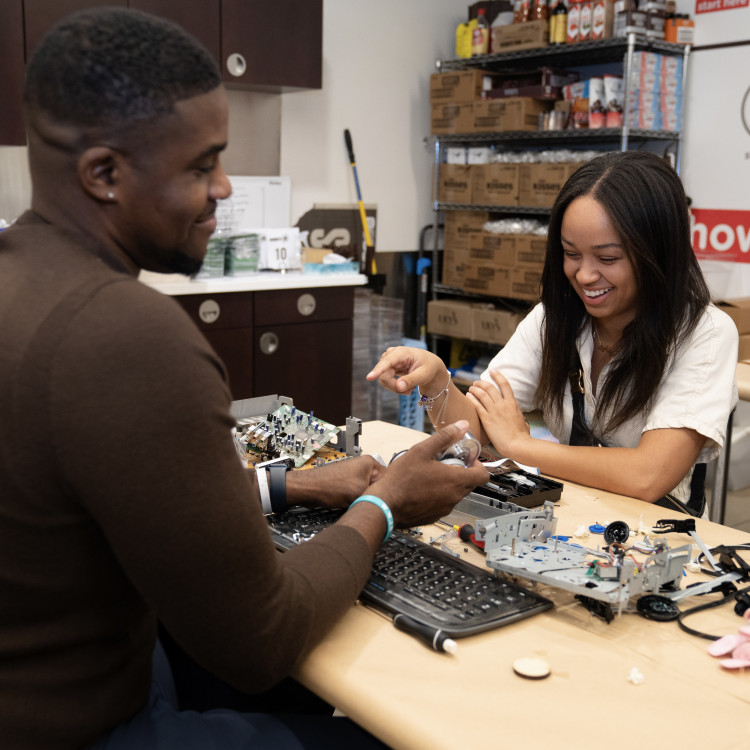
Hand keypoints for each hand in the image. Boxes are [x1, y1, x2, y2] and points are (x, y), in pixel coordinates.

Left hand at [287, 455, 386, 508]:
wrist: (308, 490)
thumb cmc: (329, 487)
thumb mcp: (360, 493)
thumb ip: (377, 495)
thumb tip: (389, 502)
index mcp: (370, 462)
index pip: (390, 478)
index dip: (389, 493)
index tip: (390, 504)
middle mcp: (364, 466)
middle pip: (380, 485)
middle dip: (378, 496)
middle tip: (376, 506)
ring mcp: (356, 474)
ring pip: (371, 490)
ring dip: (368, 499)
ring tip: (364, 504)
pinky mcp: (350, 483)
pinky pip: (361, 492)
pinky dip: (360, 499)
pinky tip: (357, 505)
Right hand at [366, 347, 446, 396]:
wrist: (430, 367)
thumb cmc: (429, 367)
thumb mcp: (424, 375)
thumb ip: (411, 380)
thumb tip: (399, 387)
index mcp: (401, 353)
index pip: (387, 362)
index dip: (378, 370)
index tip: (369, 378)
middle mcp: (391, 355)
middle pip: (384, 376)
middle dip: (395, 387)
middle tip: (409, 392)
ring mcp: (388, 361)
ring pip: (384, 380)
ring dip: (397, 388)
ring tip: (411, 388)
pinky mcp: (388, 368)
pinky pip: (386, 381)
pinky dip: (397, 387)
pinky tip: (407, 387)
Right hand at [367, 421, 488, 527]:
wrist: (385, 505)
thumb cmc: (401, 479)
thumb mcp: (422, 450)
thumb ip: (445, 437)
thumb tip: (462, 426)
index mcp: (455, 480)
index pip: (483, 475)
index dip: (478, 465)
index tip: (466, 459)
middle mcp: (454, 497)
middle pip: (469, 484)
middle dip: (461, 472)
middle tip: (444, 463)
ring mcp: (445, 508)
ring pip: (455, 494)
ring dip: (448, 484)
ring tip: (430, 474)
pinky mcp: (434, 516)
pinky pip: (443, 504)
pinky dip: (438, 495)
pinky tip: (422, 488)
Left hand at [466, 370, 529, 456]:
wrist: (517, 445)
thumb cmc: (522, 436)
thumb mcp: (523, 421)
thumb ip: (518, 415)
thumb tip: (519, 416)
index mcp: (512, 403)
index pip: (504, 384)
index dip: (497, 376)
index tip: (492, 371)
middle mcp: (502, 405)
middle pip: (490, 387)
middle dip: (482, 382)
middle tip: (476, 382)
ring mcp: (494, 411)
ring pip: (482, 394)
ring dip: (475, 389)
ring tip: (471, 388)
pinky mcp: (486, 419)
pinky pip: (477, 406)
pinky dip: (472, 399)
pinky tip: (468, 396)